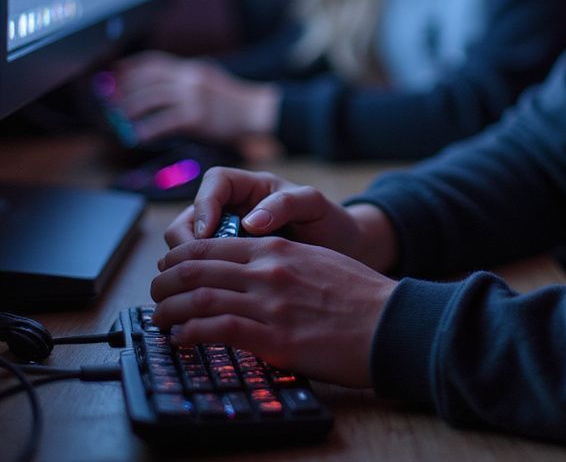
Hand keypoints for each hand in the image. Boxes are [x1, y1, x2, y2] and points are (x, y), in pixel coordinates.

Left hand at [112, 51, 280, 147]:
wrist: (257, 112)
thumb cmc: (234, 102)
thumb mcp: (210, 80)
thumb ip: (187, 81)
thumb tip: (160, 87)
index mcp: (192, 69)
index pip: (154, 61)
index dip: (130, 67)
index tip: (113, 74)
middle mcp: (190, 78)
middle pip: (147, 79)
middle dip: (124, 90)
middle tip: (109, 101)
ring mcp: (193, 97)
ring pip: (150, 99)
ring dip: (129, 110)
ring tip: (118, 120)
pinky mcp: (196, 117)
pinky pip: (163, 122)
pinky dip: (146, 130)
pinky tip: (137, 136)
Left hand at [151, 234, 395, 386]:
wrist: (389, 321)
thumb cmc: (360, 295)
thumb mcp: (318, 261)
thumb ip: (284, 262)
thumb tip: (254, 274)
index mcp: (279, 248)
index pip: (212, 245)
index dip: (180, 257)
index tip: (169, 269)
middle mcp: (269, 269)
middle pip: (196, 268)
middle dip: (165, 282)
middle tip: (156, 295)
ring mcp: (270, 302)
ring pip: (198, 299)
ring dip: (168, 311)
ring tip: (160, 320)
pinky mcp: (275, 337)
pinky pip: (218, 331)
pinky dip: (191, 335)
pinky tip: (183, 340)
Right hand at [164, 166, 397, 273]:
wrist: (343, 253)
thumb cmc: (329, 222)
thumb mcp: (314, 206)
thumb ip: (286, 205)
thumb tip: (252, 221)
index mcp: (251, 188)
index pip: (215, 183)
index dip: (205, 205)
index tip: (207, 234)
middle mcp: (233, 211)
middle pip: (190, 219)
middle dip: (188, 244)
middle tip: (197, 271)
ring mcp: (227, 241)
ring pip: (190, 250)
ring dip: (192, 269)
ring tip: (205, 291)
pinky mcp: (228, 268)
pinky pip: (203, 274)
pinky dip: (202, 287)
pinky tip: (212, 304)